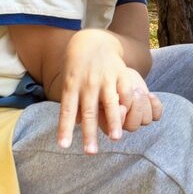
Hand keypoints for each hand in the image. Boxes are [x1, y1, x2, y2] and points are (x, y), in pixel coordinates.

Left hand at [54, 30, 160, 152]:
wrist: (93, 40)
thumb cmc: (78, 67)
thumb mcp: (69, 82)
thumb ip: (73, 102)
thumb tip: (76, 124)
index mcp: (71, 86)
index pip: (67, 111)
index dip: (65, 129)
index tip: (63, 146)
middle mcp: (87, 83)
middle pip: (88, 112)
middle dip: (90, 134)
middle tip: (90, 153)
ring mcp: (104, 78)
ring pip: (109, 104)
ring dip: (113, 122)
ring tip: (115, 139)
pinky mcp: (120, 73)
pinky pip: (125, 92)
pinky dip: (127, 105)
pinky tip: (129, 117)